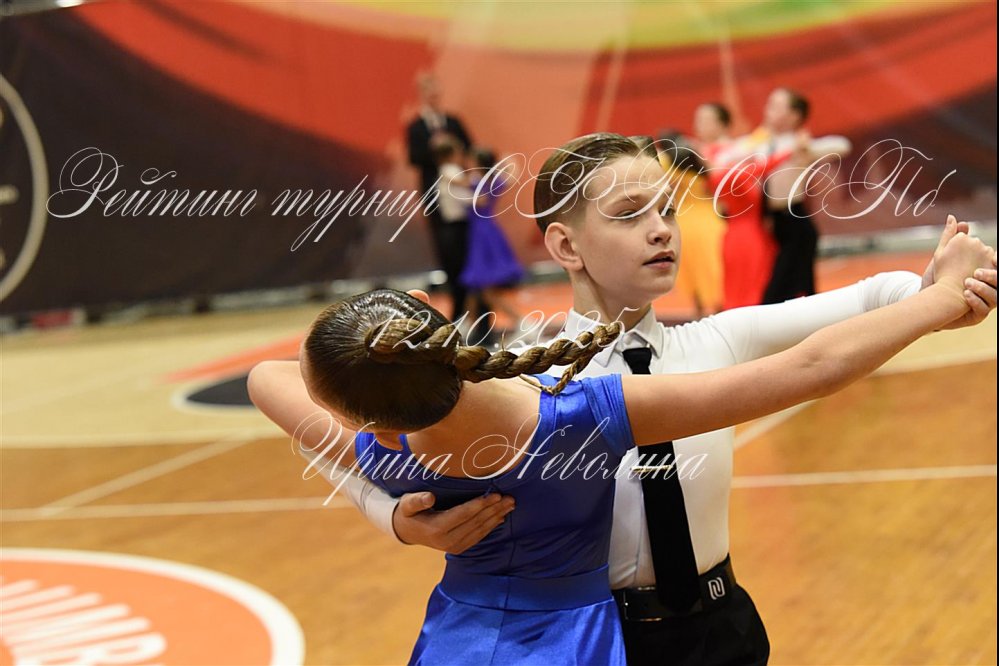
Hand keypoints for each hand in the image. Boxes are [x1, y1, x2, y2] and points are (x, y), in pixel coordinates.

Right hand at [392, 492, 514, 553]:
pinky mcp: (459, 548)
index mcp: (437, 529)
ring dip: (497, 517)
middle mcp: (448, 541)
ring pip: (480, 530)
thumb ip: (417, 500)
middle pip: (476, 522)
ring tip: (510, 505)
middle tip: (510, 498)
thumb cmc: (408, 512)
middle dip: (494, 510)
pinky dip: (491, 526)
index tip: (495, 494)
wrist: (407, 531)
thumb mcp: (407, 504)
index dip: (481, 504)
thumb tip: (429, 497)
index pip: (464, 514)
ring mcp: (454, 546)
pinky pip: (479, 536)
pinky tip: (501, 517)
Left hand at [921, 215, 997, 328]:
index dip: (997, 262)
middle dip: (992, 276)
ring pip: (996, 297)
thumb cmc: (938, 278)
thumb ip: (952, 239)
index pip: (997, 266)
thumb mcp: (943, 257)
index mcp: (985, 273)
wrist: (926, 300)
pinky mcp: (976, 315)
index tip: (993, 257)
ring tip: (967, 283)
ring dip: (984, 289)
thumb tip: (957, 220)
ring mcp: (984, 302)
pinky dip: (976, 301)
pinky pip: (983, 310)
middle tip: (976, 272)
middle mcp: (989, 288)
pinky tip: (965, 295)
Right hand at [932, 224, 994, 296]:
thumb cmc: (942, 273)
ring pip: (984, 253)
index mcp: (961, 238)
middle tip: (959, 269)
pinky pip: (991, 262)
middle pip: (974, 245)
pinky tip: (976, 276)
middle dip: (968, 255)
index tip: (951, 262)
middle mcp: (976, 242)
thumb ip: (948, 233)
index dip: (956, 252)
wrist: (951, 293)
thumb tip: (952, 216)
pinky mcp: (993, 262)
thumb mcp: (940, 252)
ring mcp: (986, 251)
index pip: (962, 239)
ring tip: (968, 273)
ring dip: (978, 261)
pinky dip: (985, 267)